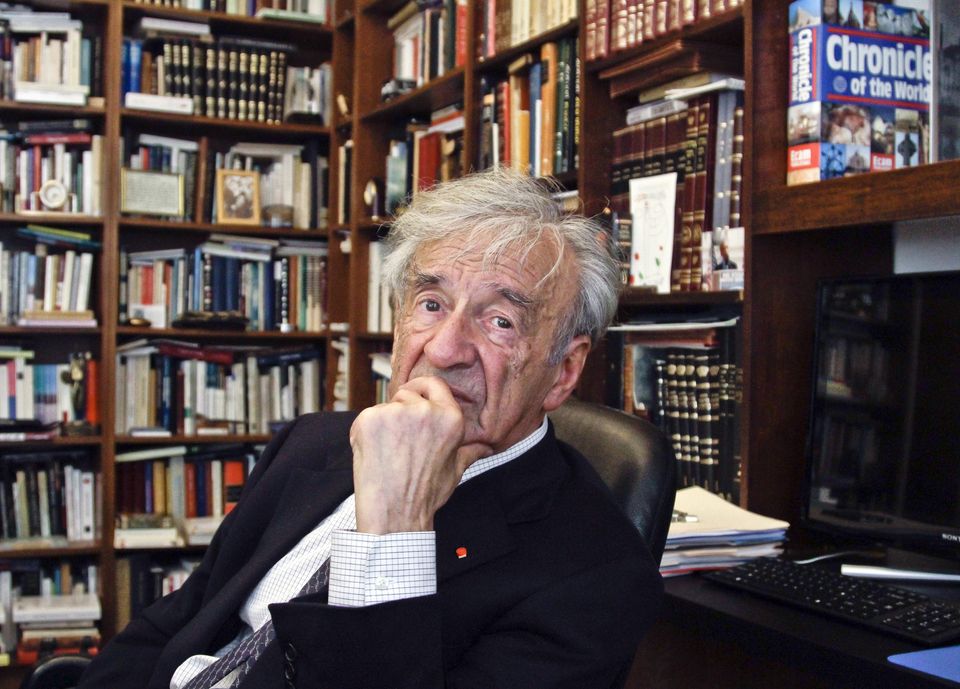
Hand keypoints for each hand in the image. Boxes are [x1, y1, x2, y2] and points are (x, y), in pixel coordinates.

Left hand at [349, 376, 491, 533]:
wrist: (395, 514)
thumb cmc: (424, 494)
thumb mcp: (455, 470)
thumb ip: (470, 451)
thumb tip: (486, 447)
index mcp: (450, 418)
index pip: (434, 384)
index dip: (422, 388)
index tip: (413, 395)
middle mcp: (425, 410)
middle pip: (406, 394)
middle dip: (400, 410)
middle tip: (399, 441)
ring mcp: (395, 412)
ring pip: (385, 407)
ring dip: (383, 424)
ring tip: (388, 453)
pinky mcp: (370, 419)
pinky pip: (366, 417)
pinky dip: (365, 432)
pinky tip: (373, 454)